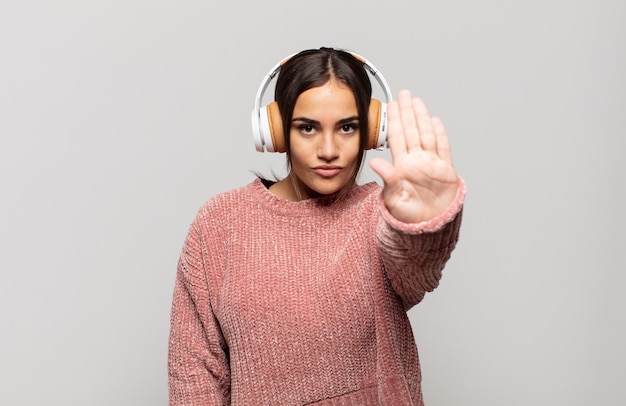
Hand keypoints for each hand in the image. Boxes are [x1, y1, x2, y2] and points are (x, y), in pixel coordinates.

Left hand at [369, 90, 457, 222]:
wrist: (428, 228)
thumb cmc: (407, 216)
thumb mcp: (393, 198)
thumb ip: (387, 178)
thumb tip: (375, 163)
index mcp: (402, 166)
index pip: (397, 137)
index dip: (395, 120)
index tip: (391, 104)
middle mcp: (416, 161)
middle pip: (412, 131)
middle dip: (408, 112)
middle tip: (404, 93)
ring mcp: (431, 164)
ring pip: (427, 135)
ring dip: (422, 118)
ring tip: (417, 102)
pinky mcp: (446, 171)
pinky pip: (444, 149)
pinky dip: (441, 135)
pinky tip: (436, 121)